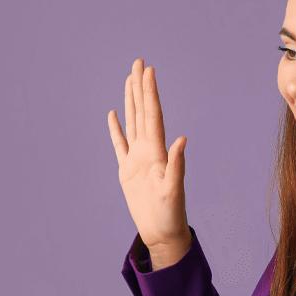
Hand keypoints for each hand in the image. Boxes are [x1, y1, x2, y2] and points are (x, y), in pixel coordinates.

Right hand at [107, 58, 190, 268]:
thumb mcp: (173, 190)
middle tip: (139, 62)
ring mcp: (137, 159)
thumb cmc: (171, 214)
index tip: (149, 70)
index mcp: (157, 152)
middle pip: (142, 112)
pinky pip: (119, 144)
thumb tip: (182, 139)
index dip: (150, 92)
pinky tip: (113, 114)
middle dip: (140, 87)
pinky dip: (116, 129)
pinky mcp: (127, 171)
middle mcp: (148, 150)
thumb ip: (177, 165)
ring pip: (132, 122)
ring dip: (131, 101)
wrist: (163, 232)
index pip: (153, 115)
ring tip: (129, 80)